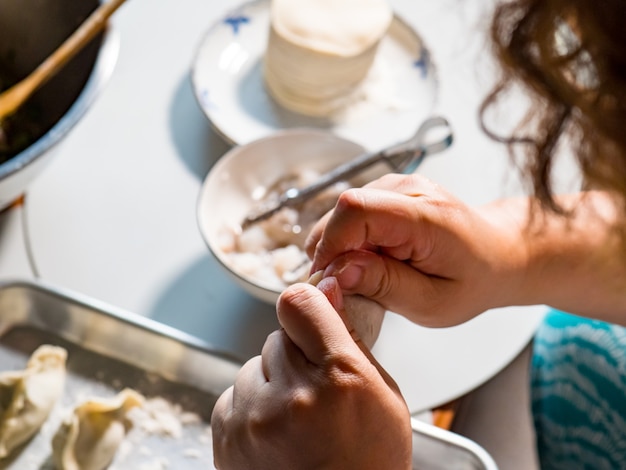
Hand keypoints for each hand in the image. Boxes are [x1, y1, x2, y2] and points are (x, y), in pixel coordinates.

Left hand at [211, 278, 411, 469]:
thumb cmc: (369, 462)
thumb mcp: (383, 395)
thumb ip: (351, 340)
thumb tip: (328, 290)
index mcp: (340, 378)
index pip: (299, 303)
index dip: (307, 307)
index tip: (312, 316)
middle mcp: (292, 396)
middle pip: (277, 337)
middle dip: (295, 355)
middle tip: (314, 388)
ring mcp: (253, 419)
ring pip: (253, 367)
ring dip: (271, 383)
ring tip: (295, 417)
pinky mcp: (227, 437)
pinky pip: (234, 395)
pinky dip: (252, 406)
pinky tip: (275, 431)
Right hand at [306, 173, 525, 326]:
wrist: (496, 254)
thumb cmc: (470, 282)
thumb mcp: (432, 303)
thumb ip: (384, 285)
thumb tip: (337, 272)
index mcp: (426, 217)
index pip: (356, 211)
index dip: (332, 246)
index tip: (331, 281)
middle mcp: (410, 189)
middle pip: (342, 209)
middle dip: (331, 251)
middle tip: (346, 286)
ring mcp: (397, 184)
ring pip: (340, 211)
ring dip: (339, 246)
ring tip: (364, 275)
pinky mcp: (387, 189)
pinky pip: (350, 213)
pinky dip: (348, 239)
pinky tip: (369, 260)